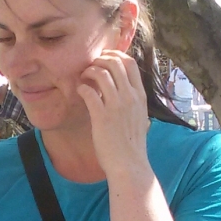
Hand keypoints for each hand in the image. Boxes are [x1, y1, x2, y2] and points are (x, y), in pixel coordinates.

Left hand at [76, 50, 149, 181]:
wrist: (129, 165)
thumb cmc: (132, 144)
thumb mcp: (140, 118)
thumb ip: (135, 103)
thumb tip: (128, 94)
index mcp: (140, 95)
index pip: (130, 63)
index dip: (115, 55)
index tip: (105, 59)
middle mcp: (130, 97)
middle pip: (115, 63)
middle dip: (100, 59)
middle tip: (91, 67)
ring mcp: (116, 106)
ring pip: (101, 73)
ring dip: (89, 71)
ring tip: (83, 78)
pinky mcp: (102, 117)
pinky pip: (89, 92)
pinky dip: (82, 87)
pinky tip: (80, 92)